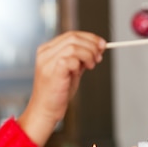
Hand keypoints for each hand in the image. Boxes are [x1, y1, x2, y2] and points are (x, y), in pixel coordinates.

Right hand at [18, 31, 105, 146]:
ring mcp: (47, 61)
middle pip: (73, 37)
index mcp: (47, 50)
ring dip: (88, 54)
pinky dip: (80, 64)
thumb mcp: (70, 71)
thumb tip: (97, 47)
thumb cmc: (56, 94)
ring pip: (74, 46)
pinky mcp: (52, 71)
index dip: (89, 38)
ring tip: (91, 66)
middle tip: (99, 57)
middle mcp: (45, 53)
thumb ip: (79, 59)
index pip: (71, 35)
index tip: (102, 45)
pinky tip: (80, 72)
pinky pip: (71, 59)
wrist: (45, 111)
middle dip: (91, 45)